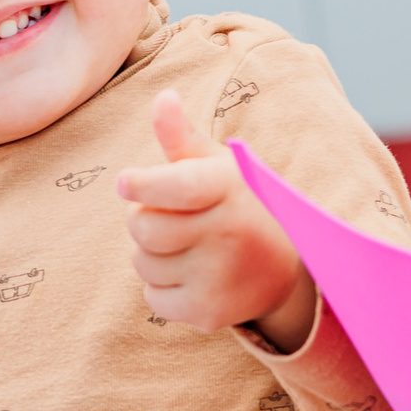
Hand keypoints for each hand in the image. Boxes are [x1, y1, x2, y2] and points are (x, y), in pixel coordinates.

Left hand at [121, 90, 316, 349]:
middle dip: (145, 220)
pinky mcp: (208, 312)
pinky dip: (162, 288)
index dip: (140, 184)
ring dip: (153, 255)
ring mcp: (218, 276)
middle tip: (173, 218)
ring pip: (143, 263)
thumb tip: (163, 98)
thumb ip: (182, 136)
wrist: (283, 269)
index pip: (172, 186)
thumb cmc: (237, 204)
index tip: (126, 182)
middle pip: (142, 227)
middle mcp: (226, 232)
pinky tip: (192, 276)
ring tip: (188, 247)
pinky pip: (153, 298)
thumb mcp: (217, 166)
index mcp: (226, 188)